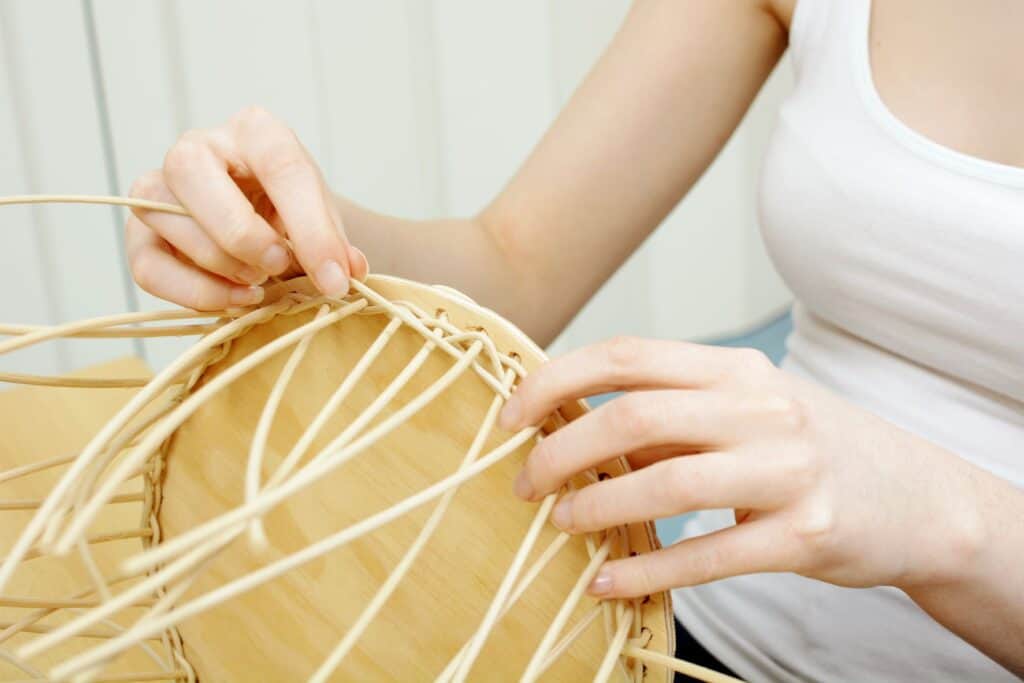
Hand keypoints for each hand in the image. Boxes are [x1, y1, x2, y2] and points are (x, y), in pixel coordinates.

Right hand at [126, 106, 367, 309]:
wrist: (267, 222)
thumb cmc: (292, 213)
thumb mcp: (323, 219)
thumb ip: (336, 244)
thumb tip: (345, 273)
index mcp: (255, 131)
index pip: (279, 165)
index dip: (311, 228)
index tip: (335, 276)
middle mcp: (197, 147)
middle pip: (192, 172)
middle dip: (243, 234)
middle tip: (280, 266)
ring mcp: (158, 187)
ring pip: (167, 218)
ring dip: (223, 264)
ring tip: (261, 281)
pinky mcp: (139, 234)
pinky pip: (149, 267)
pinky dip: (197, 294)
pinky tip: (237, 299)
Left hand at [499, 337, 985, 598]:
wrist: (916, 497)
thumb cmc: (808, 449)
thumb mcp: (745, 412)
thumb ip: (669, 415)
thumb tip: (571, 431)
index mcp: (736, 369)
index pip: (627, 356)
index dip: (557, 380)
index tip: (512, 416)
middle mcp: (763, 407)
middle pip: (635, 415)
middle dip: (562, 450)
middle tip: (525, 483)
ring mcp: (790, 469)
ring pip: (669, 480)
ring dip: (597, 506)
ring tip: (560, 525)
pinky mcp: (808, 534)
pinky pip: (711, 554)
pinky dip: (648, 569)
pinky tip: (607, 582)